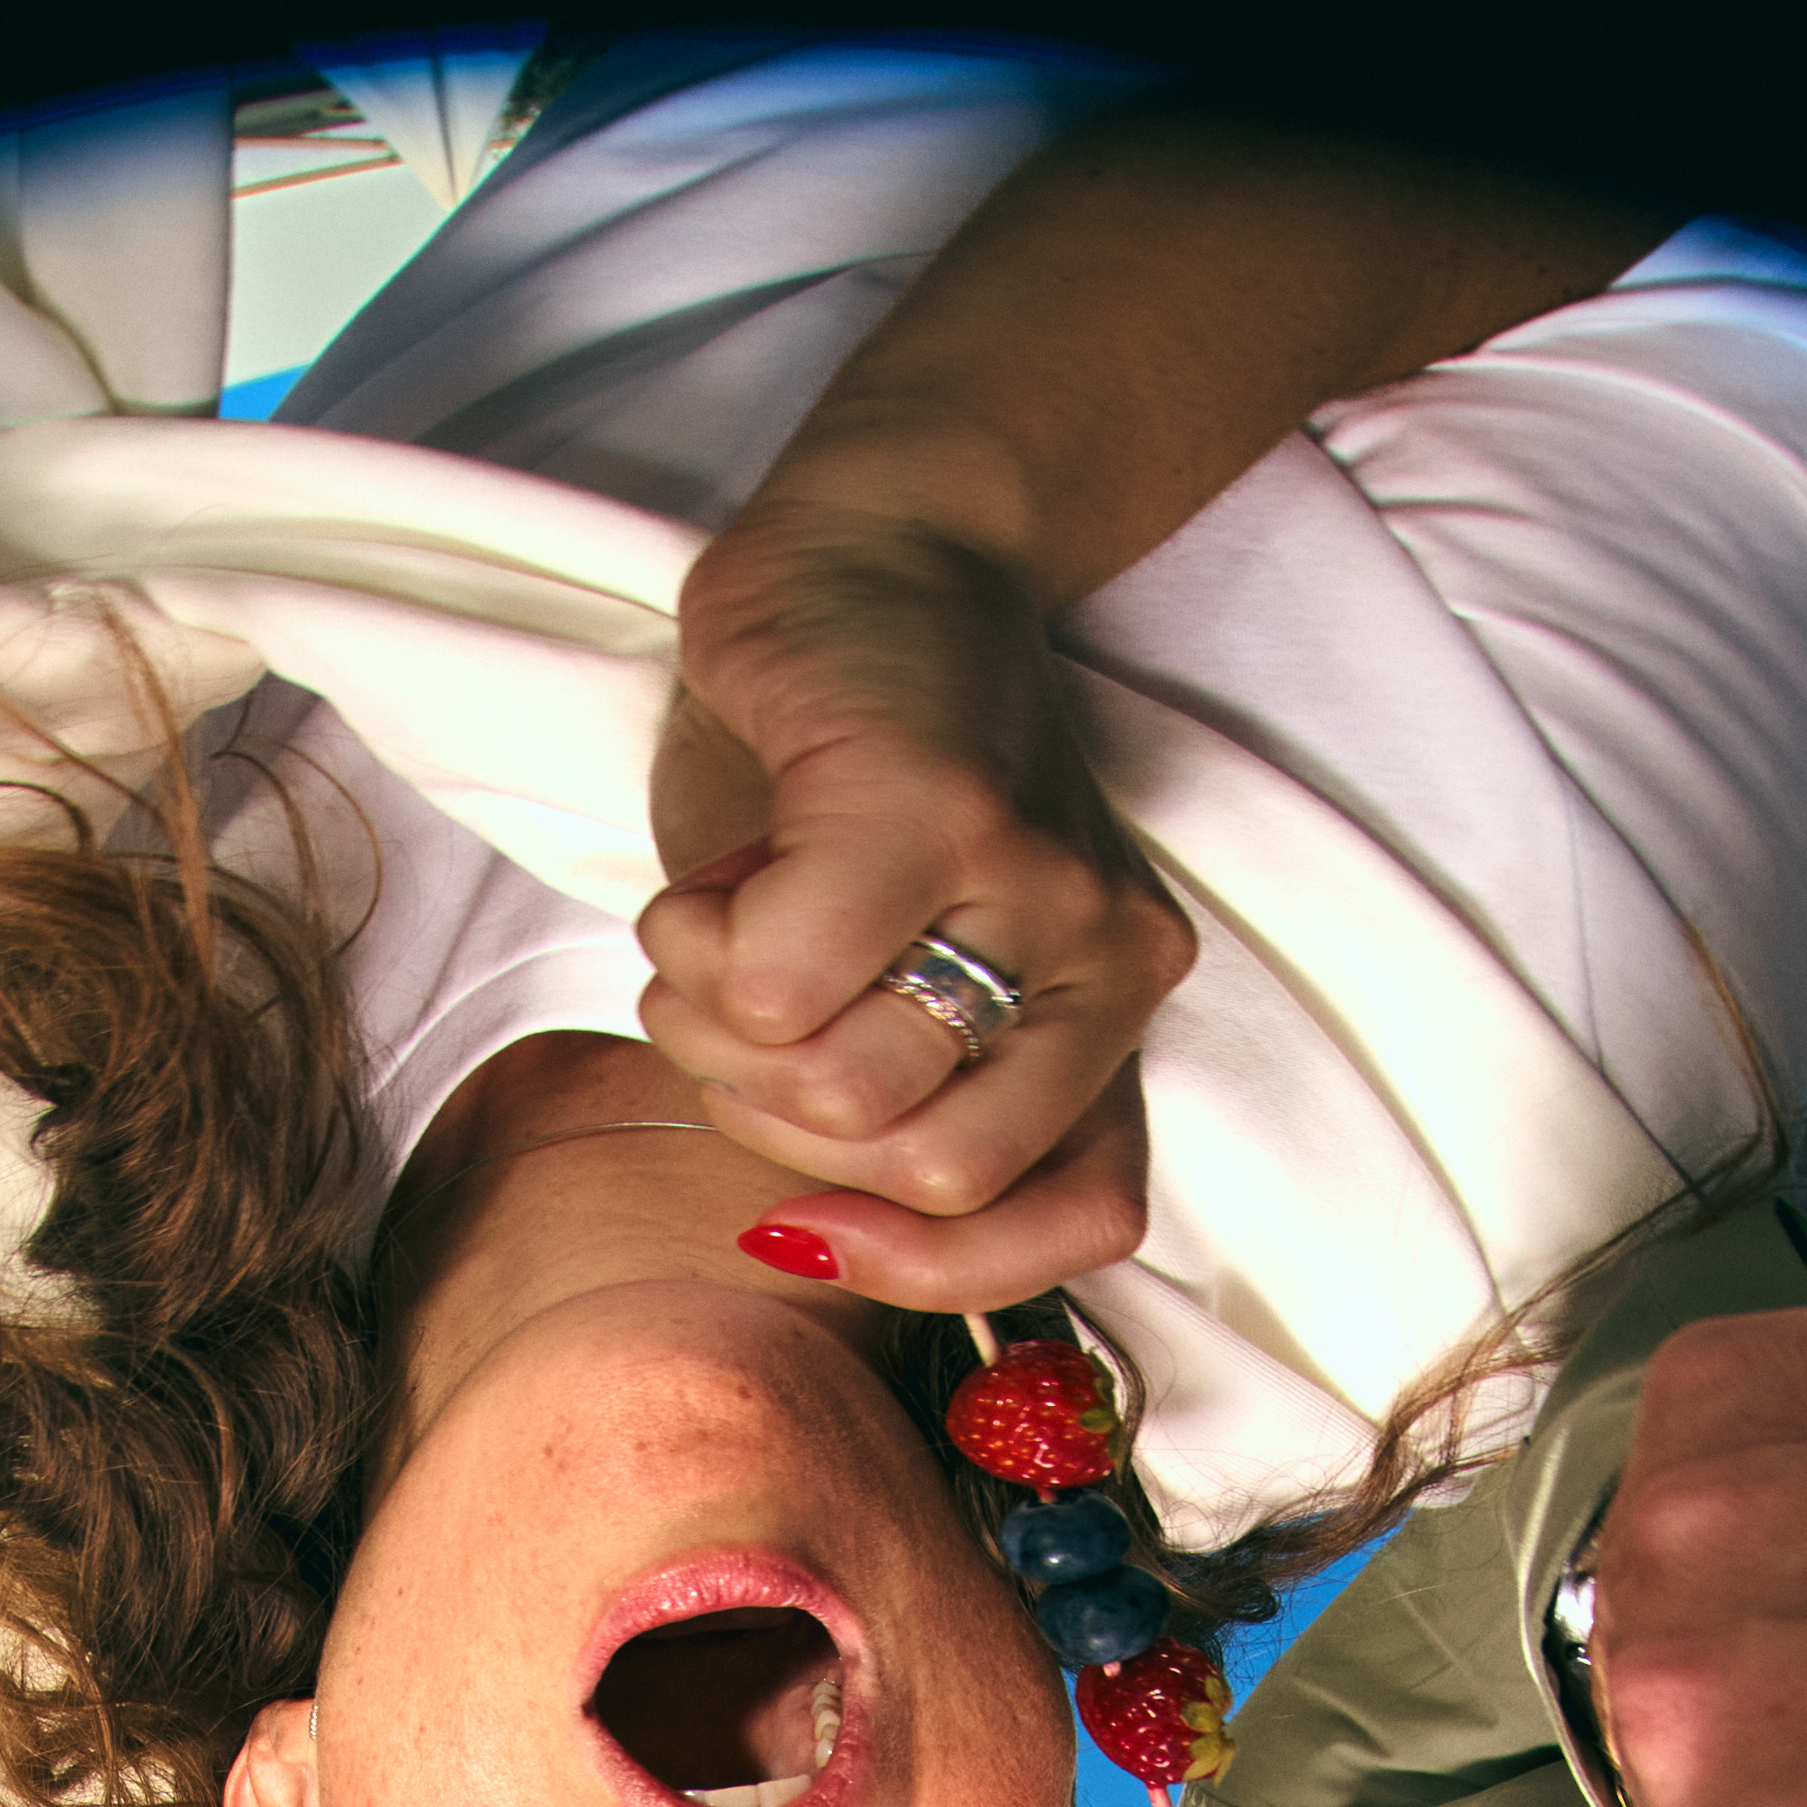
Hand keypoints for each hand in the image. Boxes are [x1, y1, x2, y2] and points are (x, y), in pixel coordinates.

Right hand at [638, 503, 1192, 1288]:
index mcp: (1112, 1016)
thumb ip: (892, 1114)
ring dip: (716, 1033)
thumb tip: (809, 1249)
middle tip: (739, 1004)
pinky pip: (776, 989)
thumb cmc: (851, 781)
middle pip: (928, 1172)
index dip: (922, 1260)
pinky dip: (694, 958)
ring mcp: (1036, 876)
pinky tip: (700, 887)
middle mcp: (1108, 954)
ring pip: (842, 1091)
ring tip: (711, 932)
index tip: (799, 1222)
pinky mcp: (931, 804)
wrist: (874, 545)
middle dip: (781, 1120)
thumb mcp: (891, 983)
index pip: (1082, 1218)